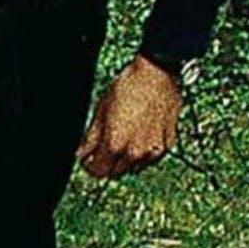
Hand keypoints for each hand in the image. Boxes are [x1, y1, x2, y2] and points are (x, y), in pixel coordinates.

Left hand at [76, 55, 181, 180]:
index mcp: (115, 144)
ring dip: (125, 160)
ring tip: (123, 139)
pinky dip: (143, 153)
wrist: (157, 75)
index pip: (98, 171)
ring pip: (134, 167)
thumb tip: (82, 153)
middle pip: (116, 172)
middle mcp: (135, 153)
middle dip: (107, 163)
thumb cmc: (129, 87)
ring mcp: (153, 151)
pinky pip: (151, 158)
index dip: (90, 166)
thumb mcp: (101, 110)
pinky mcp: (166, 145)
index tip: (88, 159)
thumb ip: (91, 138)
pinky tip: (139, 136)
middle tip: (104, 148)